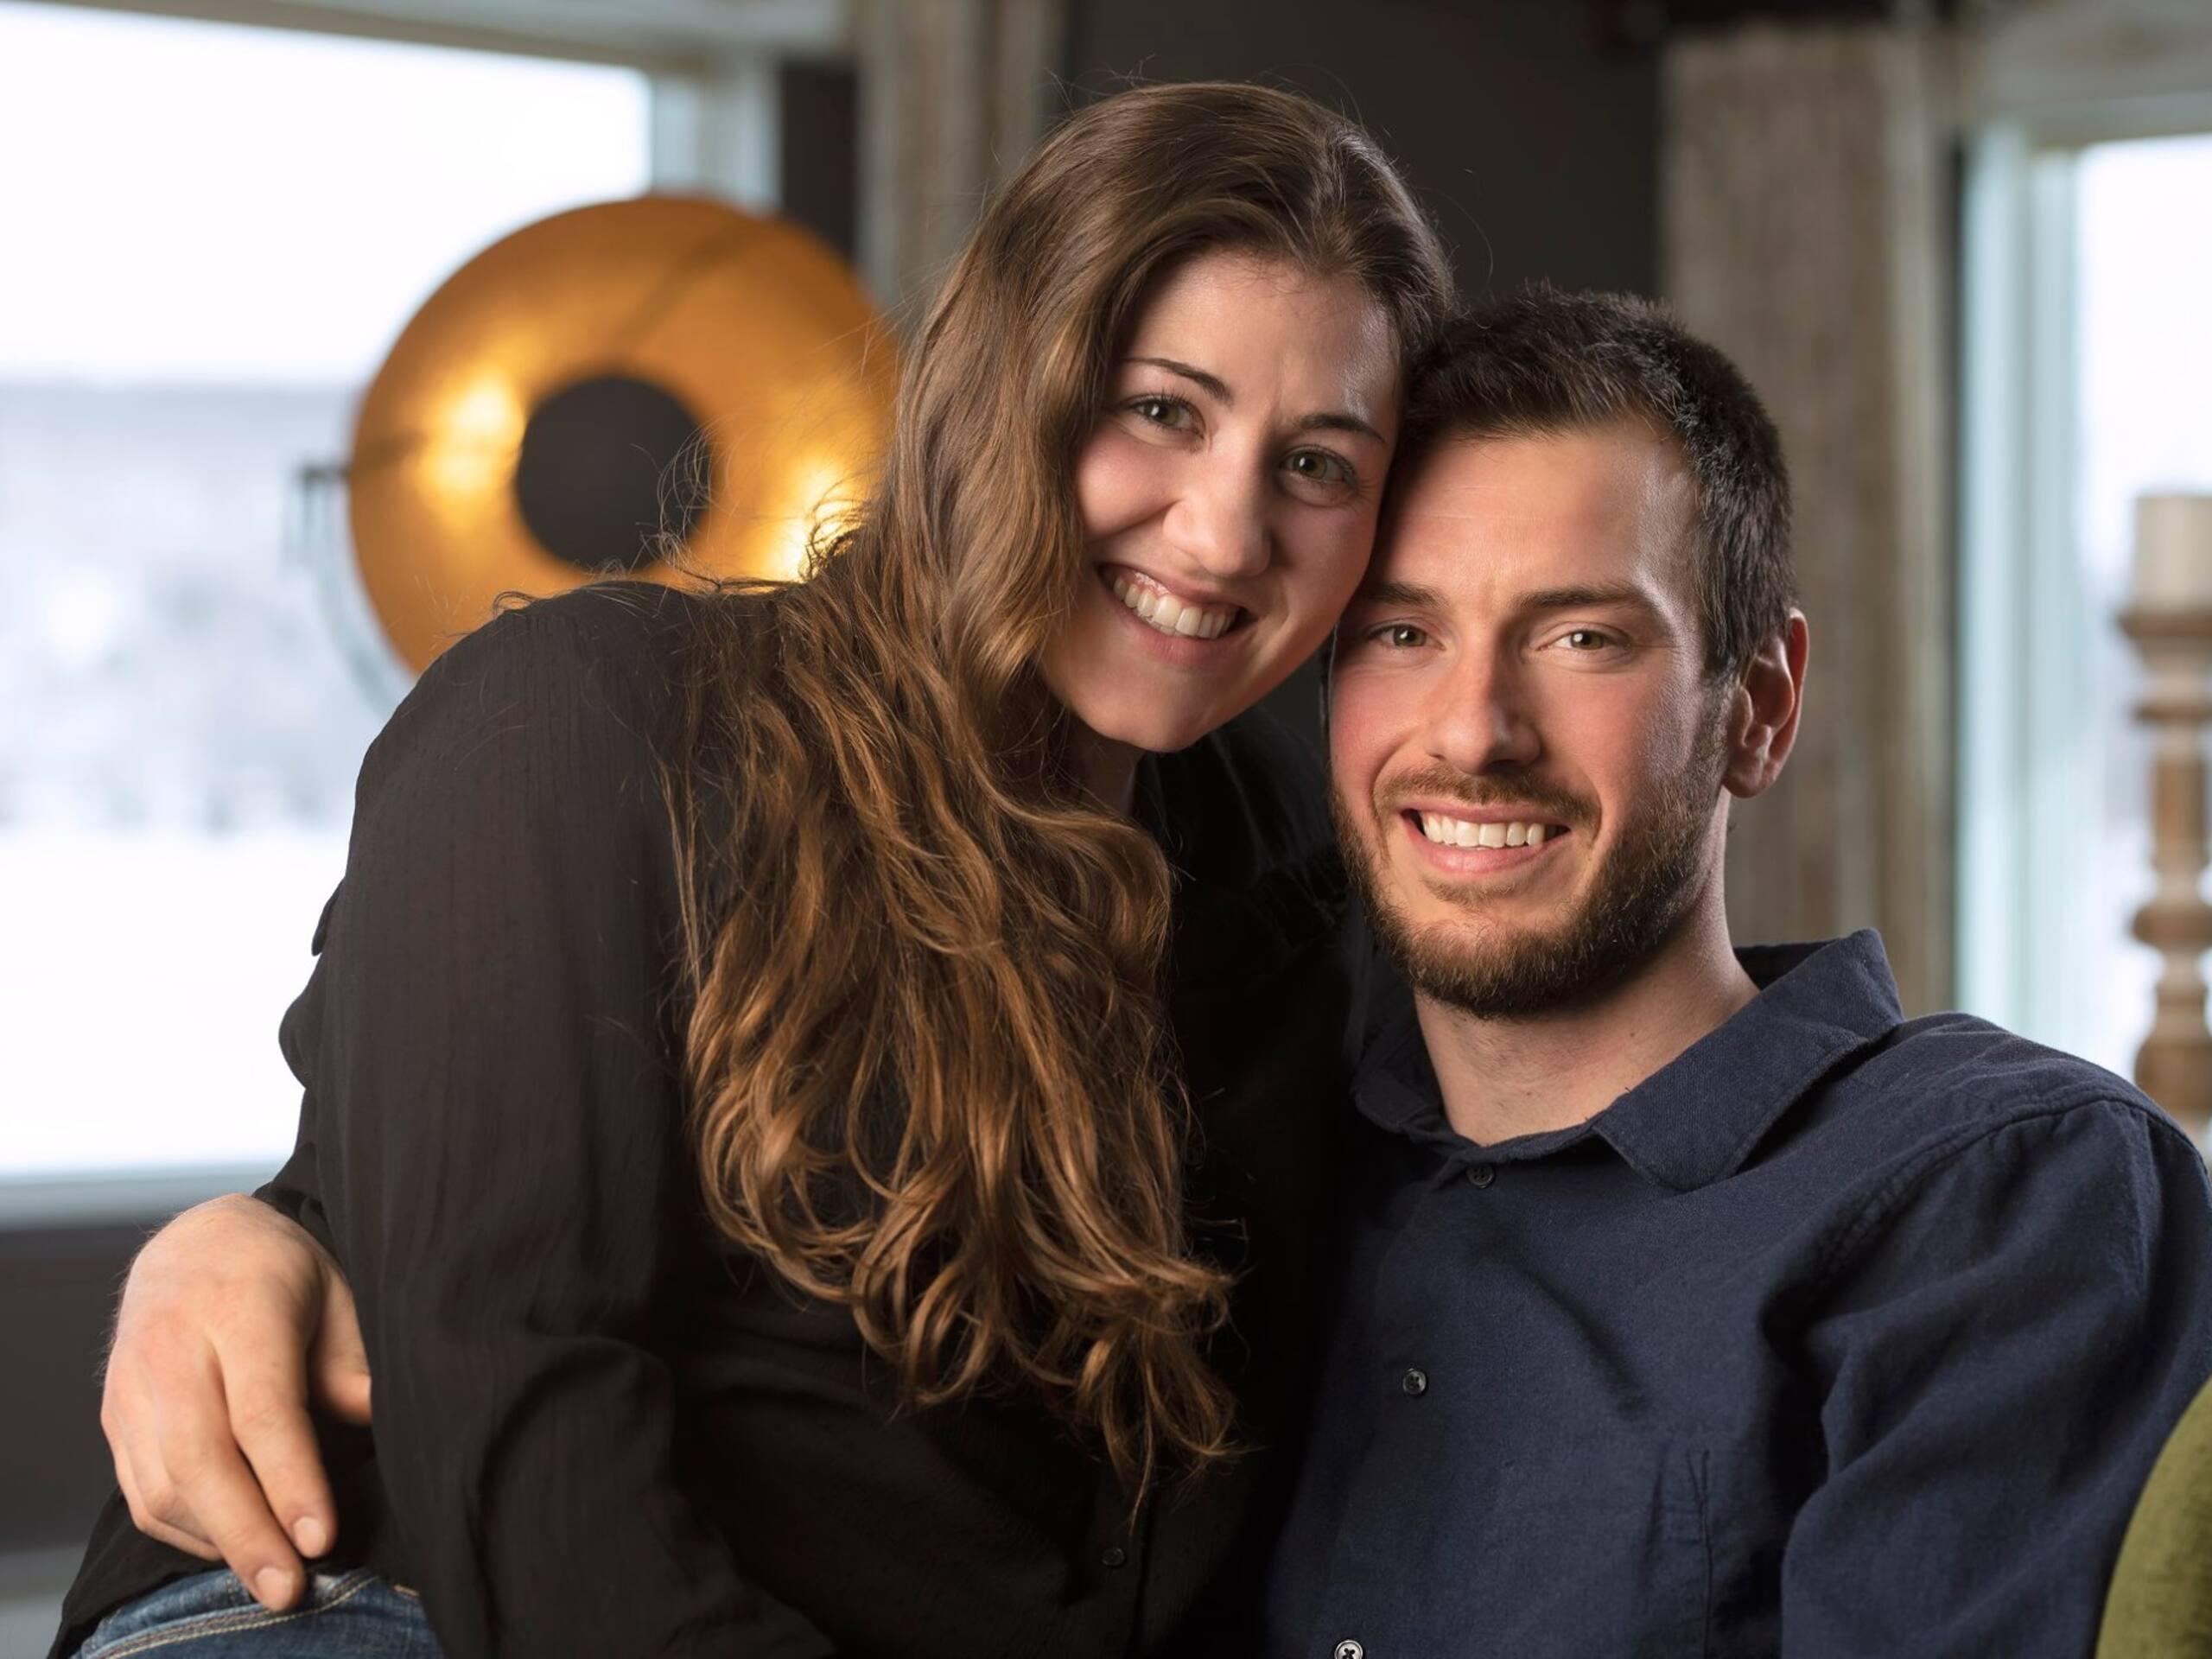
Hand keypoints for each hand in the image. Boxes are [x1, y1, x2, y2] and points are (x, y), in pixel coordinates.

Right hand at [100, 1194, 372, 1611]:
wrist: (195, 1242)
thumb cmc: (282, 1273)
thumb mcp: (338, 1293)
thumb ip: (352, 1365)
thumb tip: (380, 1428)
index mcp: (238, 1308)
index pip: (261, 1410)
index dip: (291, 1480)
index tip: (322, 1537)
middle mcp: (172, 1348)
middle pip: (199, 1458)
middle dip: (248, 1534)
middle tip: (291, 1587)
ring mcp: (133, 1386)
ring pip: (163, 1486)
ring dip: (218, 1542)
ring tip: (273, 1578)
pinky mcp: (114, 1417)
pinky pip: (142, 1493)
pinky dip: (188, 1531)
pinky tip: (235, 1545)